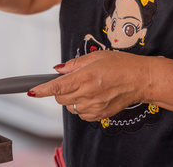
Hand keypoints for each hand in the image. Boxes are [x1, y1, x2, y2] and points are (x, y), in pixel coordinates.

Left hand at [29, 51, 152, 120]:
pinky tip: (92, 96)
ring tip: (87, 87)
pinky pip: (81, 114)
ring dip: (71, 99)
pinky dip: (81, 107)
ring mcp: (94, 106)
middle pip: (60, 99)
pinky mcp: (100, 115)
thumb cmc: (120, 64)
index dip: (41, 90)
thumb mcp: (96, 57)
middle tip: (73, 80)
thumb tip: (58, 70)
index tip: (31, 92)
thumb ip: (74, 65)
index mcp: (85, 77)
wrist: (140, 79)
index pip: (56, 87)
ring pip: (70, 107)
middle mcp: (88, 94)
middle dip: (60, 90)